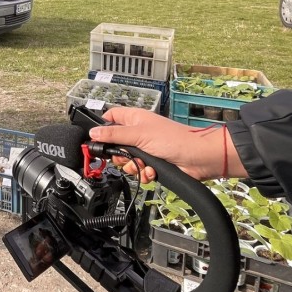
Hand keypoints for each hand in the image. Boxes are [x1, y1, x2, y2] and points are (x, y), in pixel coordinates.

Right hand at [88, 108, 242, 181]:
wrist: (197, 159)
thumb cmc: (173, 139)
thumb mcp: (138, 135)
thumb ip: (114, 135)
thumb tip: (93, 133)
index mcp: (134, 119)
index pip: (111, 118)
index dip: (102, 128)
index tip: (96, 141)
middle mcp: (138, 132)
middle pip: (116, 144)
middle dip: (119, 156)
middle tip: (125, 157)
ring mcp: (146, 148)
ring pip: (127, 161)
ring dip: (133, 167)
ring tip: (143, 165)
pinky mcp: (153, 163)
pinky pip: (139, 171)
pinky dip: (144, 174)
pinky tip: (152, 172)